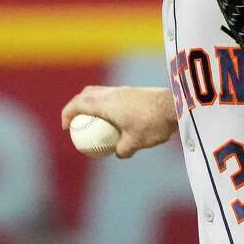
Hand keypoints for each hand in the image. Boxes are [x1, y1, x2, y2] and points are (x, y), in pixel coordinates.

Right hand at [61, 86, 177, 158]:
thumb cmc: (153, 124)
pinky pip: (113, 95)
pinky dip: (108, 105)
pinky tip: (116, 119)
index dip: (67, 114)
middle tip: (78, 121)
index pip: (78, 104)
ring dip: (94, 103)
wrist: (176, 105)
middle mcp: (112, 93)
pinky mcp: (134, 91)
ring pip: (101, 92)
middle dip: (78, 106)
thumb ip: (123, 149)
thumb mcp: (136, 142)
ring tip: (96, 121)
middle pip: (87, 94)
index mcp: (106, 104)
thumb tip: (118, 153)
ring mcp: (124, 90)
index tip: (66, 127)